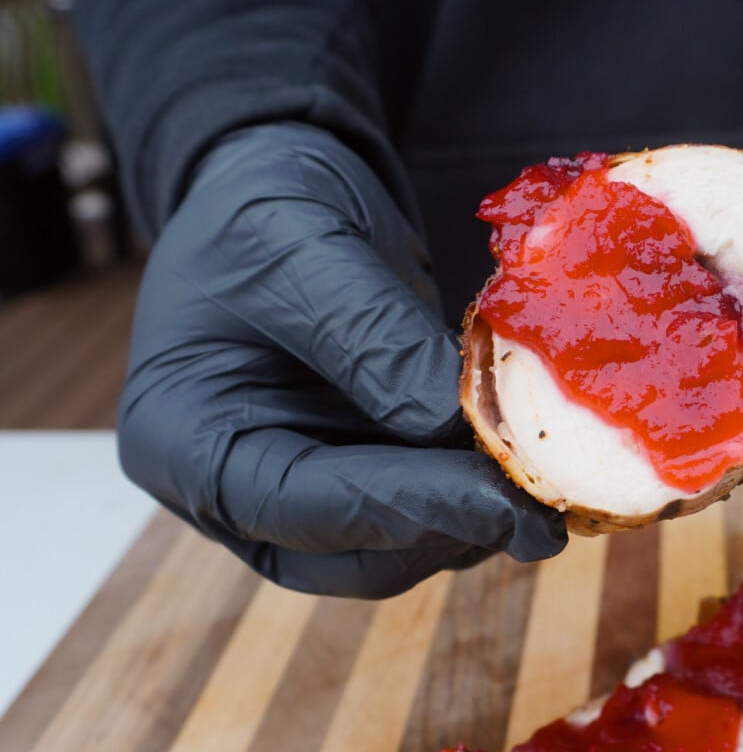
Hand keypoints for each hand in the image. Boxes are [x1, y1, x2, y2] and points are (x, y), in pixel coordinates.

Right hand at [119, 122, 564, 596]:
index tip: (502, 501)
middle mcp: (235, 493)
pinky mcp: (359, 483)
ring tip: (548, 484)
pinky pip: (423, 517)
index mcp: (185, 442)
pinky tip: (529, 465)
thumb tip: (452, 424)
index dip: (407, 507)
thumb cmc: (262, 208)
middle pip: (352, 555)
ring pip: (399, 551)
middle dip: (450, 532)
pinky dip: (476, 499)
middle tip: (545, 511)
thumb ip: (370, 335)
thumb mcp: (300, 244)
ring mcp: (301, 498)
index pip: (299, 504)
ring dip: (474, 526)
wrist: (279, 196)